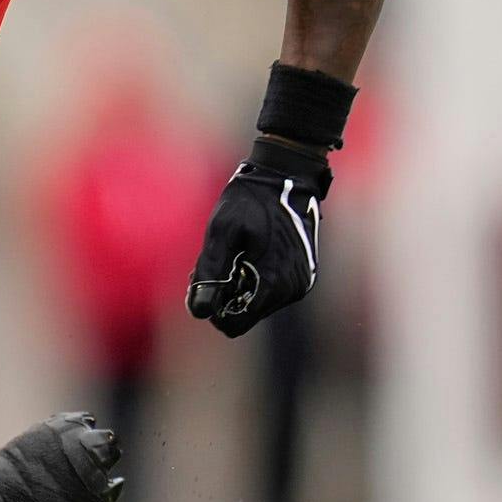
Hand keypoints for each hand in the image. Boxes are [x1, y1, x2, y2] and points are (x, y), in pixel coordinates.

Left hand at [186, 137, 330, 337]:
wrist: (287, 176)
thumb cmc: (250, 200)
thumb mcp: (221, 232)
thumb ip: (210, 272)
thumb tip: (199, 313)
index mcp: (272, 283)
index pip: (233, 325)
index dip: (212, 309)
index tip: (203, 281)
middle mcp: (291, 290)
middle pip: (244, 316)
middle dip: (224, 296)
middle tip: (212, 264)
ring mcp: (300, 283)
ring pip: (256, 305)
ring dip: (238, 287)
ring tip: (231, 255)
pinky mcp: (302, 275)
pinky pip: (270, 292)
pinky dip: (254, 280)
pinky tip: (247, 254)